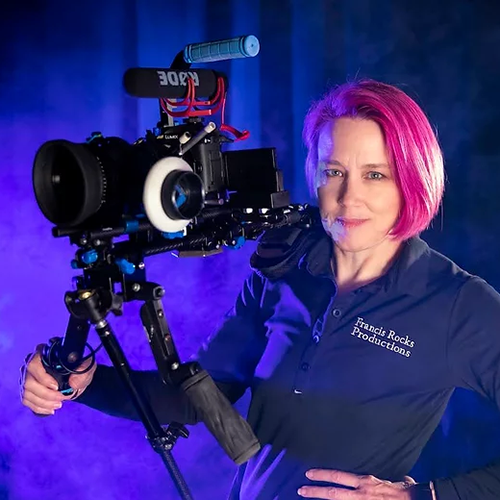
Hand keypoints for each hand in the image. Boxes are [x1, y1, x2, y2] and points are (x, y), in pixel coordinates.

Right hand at [19, 343, 96, 414]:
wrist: (77, 378)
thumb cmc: (80, 368)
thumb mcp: (87, 366)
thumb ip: (83, 371)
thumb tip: (72, 383)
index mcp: (43, 353)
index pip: (33, 364)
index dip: (43, 378)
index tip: (56, 387)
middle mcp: (31, 364)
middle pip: (28, 382)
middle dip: (46, 394)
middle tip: (61, 398)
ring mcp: (26, 377)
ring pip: (27, 393)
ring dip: (43, 402)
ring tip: (58, 404)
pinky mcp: (27, 389)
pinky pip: (27, 401)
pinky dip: (39, 407)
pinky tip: (50, 409)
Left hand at [298, 469, 415, 498]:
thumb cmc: (407, 492)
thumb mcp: (397, 481)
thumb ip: (392, 479)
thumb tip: (402, 479)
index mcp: (364, 482)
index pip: (337, 476)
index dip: (322, 474)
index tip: (308, 474)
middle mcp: (359, 494)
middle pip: (332, 492)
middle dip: (314, 491)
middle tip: (300, 489)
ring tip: (307, 498)